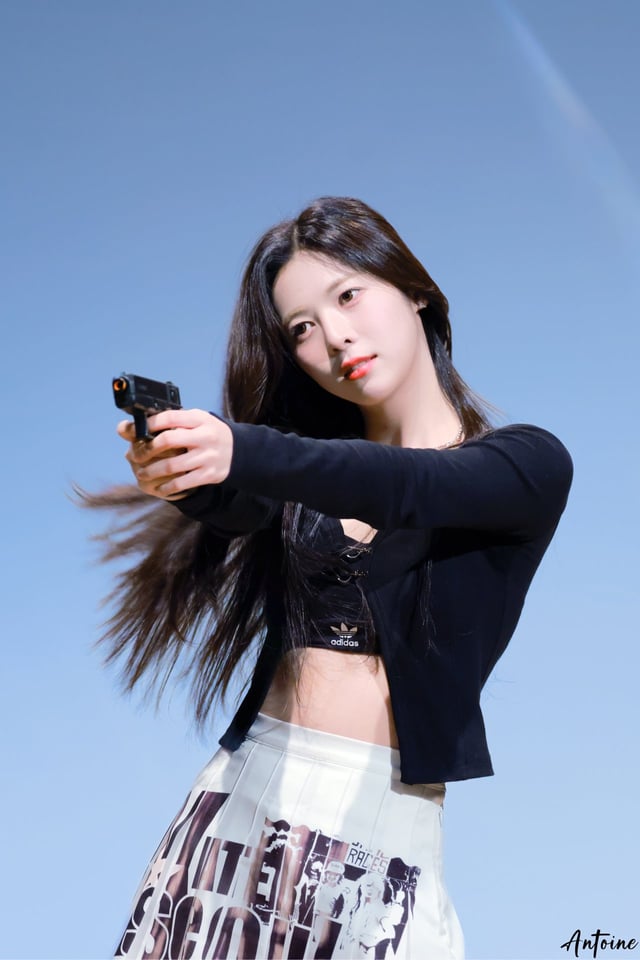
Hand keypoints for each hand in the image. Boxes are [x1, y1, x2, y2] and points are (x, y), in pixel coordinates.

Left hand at [117, 409, 232, 500]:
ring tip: (141, 473)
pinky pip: (182, 483)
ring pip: (172, 466)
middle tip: (134, 455)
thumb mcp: (196, 420)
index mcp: (200, 419)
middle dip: (147, 449)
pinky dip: (167, 487)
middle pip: (168, 440)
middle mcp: (205, 437)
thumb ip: (169, 420)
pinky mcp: (209, 475)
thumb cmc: (208, 433)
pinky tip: (158, 487)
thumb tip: (126, 427)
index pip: (170, 417)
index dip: (150, 423)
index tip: (136, 430)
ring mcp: (207, 457)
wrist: (240, 451)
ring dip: (151, 471)